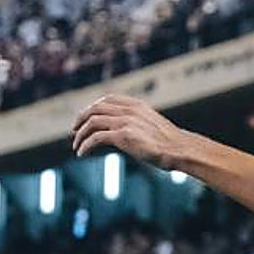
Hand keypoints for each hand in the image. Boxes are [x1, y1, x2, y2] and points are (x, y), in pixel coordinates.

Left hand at [71, 95, 189, 167]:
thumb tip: (126, 133)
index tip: (86, 119)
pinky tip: (82, 154)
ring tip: (76, 146)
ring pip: (91, 122)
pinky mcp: (122, 136)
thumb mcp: (153, 125)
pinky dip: (85, 145)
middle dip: (80, 119)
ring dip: (80, 134)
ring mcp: (125, 121)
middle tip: (74, 131)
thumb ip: (138, 123)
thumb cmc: (170, 142)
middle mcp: (129, 110)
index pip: (107, 99)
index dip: (92, 108)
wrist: (179, 149)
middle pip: (95, 108)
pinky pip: (95, 138)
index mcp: (137, 105)